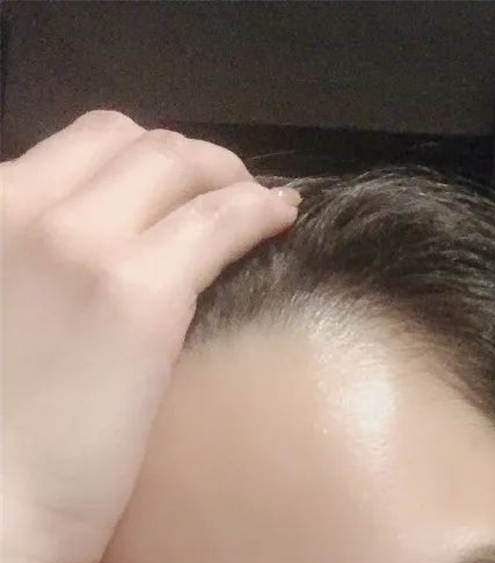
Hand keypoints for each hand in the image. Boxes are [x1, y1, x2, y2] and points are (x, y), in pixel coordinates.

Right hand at [1, 108, 299, 562]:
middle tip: (217, 194)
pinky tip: (282, 216)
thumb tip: (60, 303)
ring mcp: (81, 243)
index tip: (156, 200)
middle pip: (120, 141)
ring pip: (174, 166)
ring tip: (257, 202)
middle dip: (177, 160)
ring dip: (222, 174)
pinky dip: (256, 207)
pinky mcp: (141, 295)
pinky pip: (218, 220)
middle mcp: (21, 206)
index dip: (121, 168)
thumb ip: (18, 293)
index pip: (63, 154)